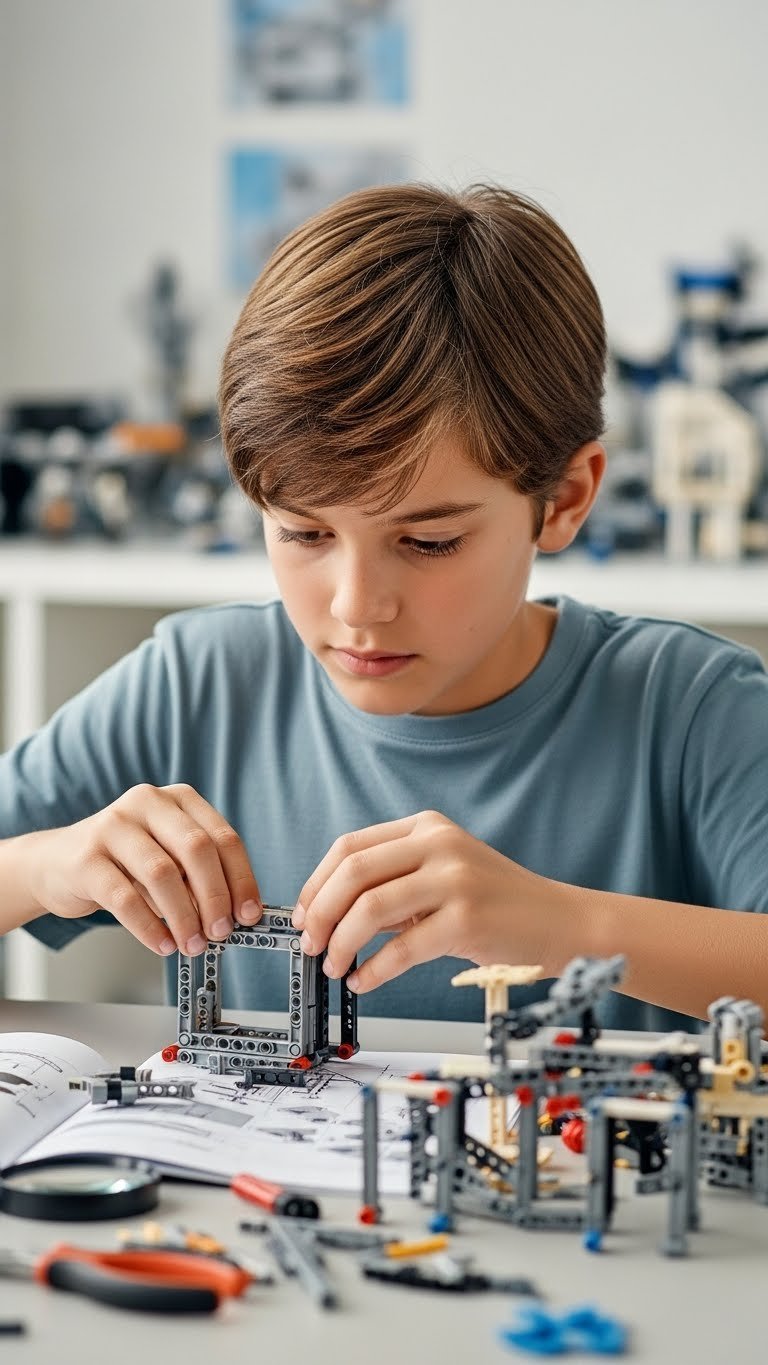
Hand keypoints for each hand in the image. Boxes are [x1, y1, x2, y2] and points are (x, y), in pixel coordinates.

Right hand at [26, 783, 262, 956]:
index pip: (223, 838)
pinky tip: (162, 944)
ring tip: (191, 944)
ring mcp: (113, 825)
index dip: (241, 879)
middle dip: (215, 897)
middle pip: (196, 849)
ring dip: (184, 917)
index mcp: (178, 799)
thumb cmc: (125, 861)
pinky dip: (149, 927)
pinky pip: (125, 898)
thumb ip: (199, 875)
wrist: (58, 862)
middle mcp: (147, 802)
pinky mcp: (86, 858)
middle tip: (220, 932)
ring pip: (162, 873)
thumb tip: (237, 914)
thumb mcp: (169, 856)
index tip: (248, 915)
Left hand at [291, 810, 560, 993]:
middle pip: (353, 872)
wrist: (562, 922)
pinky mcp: (467, 918)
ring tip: (335, 966)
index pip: (350, 847)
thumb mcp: (443, 875)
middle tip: (310, 944)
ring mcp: (454, 879)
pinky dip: (373, 970)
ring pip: (369, 908)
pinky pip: (400, 948)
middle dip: (320, 912)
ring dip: (341, 943)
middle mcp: (439, 844)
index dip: (316, 883)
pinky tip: (364, 981)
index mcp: (427, 827)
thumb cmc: (498, 905)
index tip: (302, 914)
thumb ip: (394, 882)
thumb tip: (328, 914)